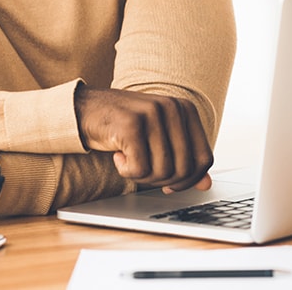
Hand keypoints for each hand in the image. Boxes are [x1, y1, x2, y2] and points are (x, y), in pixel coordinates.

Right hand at [74, 86, 212, 192]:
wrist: (86, 109)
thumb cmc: (125, 125)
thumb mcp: (159, 137)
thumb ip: (183, 158)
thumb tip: (205, 185)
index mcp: (185, 109)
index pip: (203, 159)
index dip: (188, 180)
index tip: (169, 183)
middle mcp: (171, 107)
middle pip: (183, 169)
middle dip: (161, 180)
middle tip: (142, 169)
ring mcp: (152, 113)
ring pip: (162, 171)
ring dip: (142, 175)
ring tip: (129, 159)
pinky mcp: (131, 125)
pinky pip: (139, 169)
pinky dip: (126, 171)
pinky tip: (117, 156)